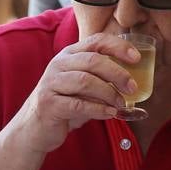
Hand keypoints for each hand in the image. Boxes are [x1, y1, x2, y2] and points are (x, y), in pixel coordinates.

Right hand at [10, 33, 136, 153]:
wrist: (34, 128)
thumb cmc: (64, 105)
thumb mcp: (82, 88)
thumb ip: (102, 81)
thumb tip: (133, 83)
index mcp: (69, 55)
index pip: (96, 41)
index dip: (118, 46)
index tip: (136, 58)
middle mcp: (58, 64)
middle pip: (93, 60)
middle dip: (117, 73)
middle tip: (132, 88)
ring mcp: (51, 83)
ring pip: (86, 81)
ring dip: (109, 93)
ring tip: (121, 104)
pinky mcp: (49, 103)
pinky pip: (78, 104)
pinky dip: (98, 109)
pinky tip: (110, 114)